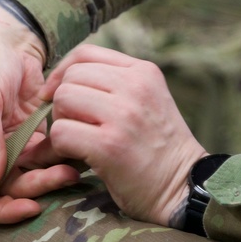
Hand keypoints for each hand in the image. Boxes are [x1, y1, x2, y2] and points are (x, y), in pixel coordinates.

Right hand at [0, 0, 74, 223]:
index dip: (3, 209)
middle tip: (63, 175)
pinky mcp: (31, 140)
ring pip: (30, 178)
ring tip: (74, 166)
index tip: (31, 205)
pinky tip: (77, 155)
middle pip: (9, 191)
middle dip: (36, 188)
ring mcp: (9, 150)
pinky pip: (45, 160)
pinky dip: (58, 160)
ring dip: (51, 176)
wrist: (9, 39)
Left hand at [42, 46, 206, 225]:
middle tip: (74, 127)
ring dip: (61, 124)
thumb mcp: (148, 101)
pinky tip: (76, 159)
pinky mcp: (109, 145)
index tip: (56, 94)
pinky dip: (60, 149)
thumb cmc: (160, 149)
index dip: (62, 73)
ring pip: (62, 100)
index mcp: (144, 72)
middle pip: (71, 77)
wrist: (183, 187)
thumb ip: (114, 86)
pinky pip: (61, 133)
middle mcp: (135, 87)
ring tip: (78, 142)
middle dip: (62, 103)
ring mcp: (123, 115)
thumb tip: (57, 83)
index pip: (86, 54)